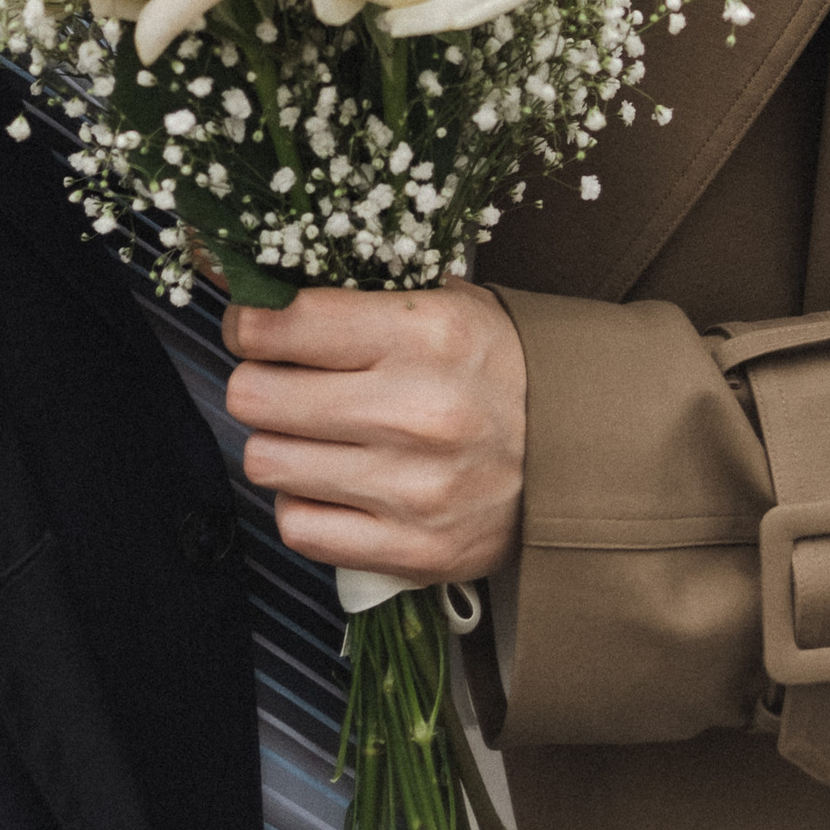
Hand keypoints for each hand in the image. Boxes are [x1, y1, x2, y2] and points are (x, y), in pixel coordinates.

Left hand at [221, 283, 526, 583]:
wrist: (578, 454)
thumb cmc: (495, 368)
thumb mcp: (444, 302)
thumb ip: (358, 290)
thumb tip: (259, 278)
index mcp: (425, 332)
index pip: (283, 323)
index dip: (250, 323)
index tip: (253, 327)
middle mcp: (415, 411)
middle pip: (257, 395)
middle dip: (257, 381)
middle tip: (275, 379)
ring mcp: (412, 489)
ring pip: (266, 461)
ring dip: (277, 443)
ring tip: (307, 432)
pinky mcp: (411, 550)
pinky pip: (298, 527)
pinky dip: (302, 503)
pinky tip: (329, 482)